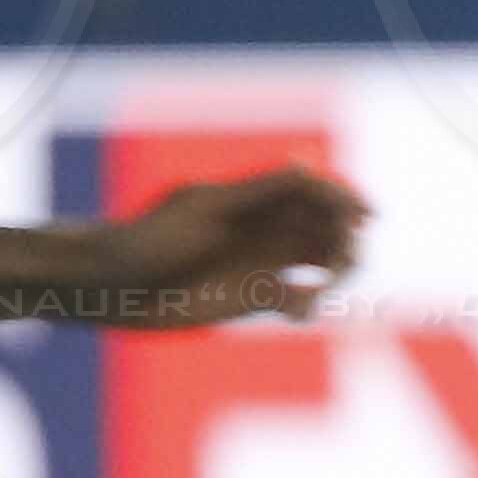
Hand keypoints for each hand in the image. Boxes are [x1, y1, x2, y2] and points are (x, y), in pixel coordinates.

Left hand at [91, 165, 368, 325]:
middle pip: (327, 227)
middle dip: (343, 241)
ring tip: (318, 294)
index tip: (366, 216)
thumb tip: (307, 165)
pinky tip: (295, 312)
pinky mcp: (254, 299)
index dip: (345, 198)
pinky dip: (308, 304)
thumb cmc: (148, 239)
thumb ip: (259, 191)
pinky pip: (300, 300)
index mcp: (254, 198)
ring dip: (333, 276)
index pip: (314, 189)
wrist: (110, 286)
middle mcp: (264, 228)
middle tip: (338, 265)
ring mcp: (261, 264)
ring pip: (322, 264)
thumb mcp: (207, 209)